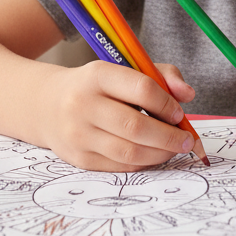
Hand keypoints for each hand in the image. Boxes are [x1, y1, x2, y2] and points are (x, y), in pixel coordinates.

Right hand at [38, 60, 197, 170]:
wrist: (47, 105)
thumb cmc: (97, 87)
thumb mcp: (124, 69)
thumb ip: (161, 76)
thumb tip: (188, 94)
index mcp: (97, 75)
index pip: (142, 89)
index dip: (167, 104)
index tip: (178, 112)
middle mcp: (83, 104)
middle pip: (136, 126)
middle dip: (169, 136)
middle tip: (186, 139)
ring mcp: (78, 134)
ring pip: (129, 151)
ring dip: (159, 153)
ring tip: (173, 149)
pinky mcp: (78, 158)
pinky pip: (119, 166)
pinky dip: (143, 163)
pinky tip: (153, 155)